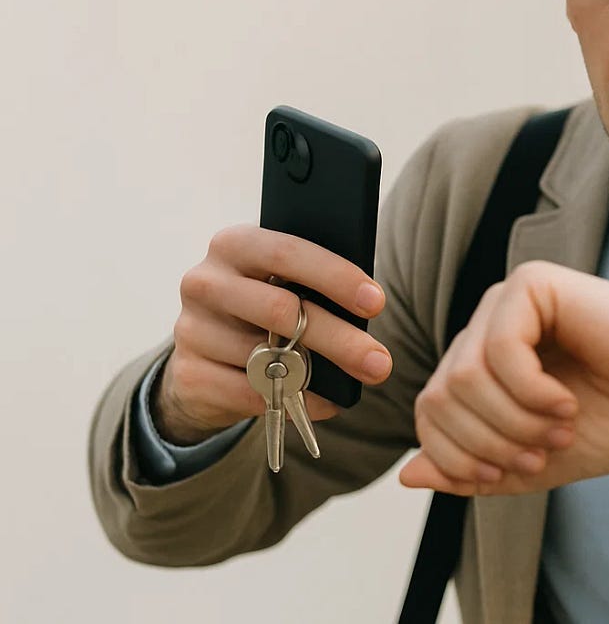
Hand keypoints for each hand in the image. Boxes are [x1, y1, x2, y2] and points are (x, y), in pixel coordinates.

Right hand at [154, 224, 392, 444]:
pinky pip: (251, 394)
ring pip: (266, 358)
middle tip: (380, 362)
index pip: (287, 253)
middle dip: (339, 338)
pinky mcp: (188, 374)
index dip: (335, 277)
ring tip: (356, 382)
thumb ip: (314, 284)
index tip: (376, 302)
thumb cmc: (266, 306)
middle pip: (280, 311)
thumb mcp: (285, 283)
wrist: (207, 354)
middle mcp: (205, 282)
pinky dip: (296, 402)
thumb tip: (368, 305)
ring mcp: (190, 330)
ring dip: (319, 376)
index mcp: (235, 245)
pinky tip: (324, 402)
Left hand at [398, 260, 608, 495]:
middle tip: (542, 454)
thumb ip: (474, 472)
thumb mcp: (535, 465)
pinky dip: (531, 390)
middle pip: (438, 398)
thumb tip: (409, 475)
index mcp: (484, 365)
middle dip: (487, 444)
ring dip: (514, 420)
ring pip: (462, 376)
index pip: (429, 414)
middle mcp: (489, 327)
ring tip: (561, 426)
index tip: (509, 476)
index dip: (458, 458)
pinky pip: (499, 348)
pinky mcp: (535, 284)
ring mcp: (509, 301)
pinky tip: (566, 400)